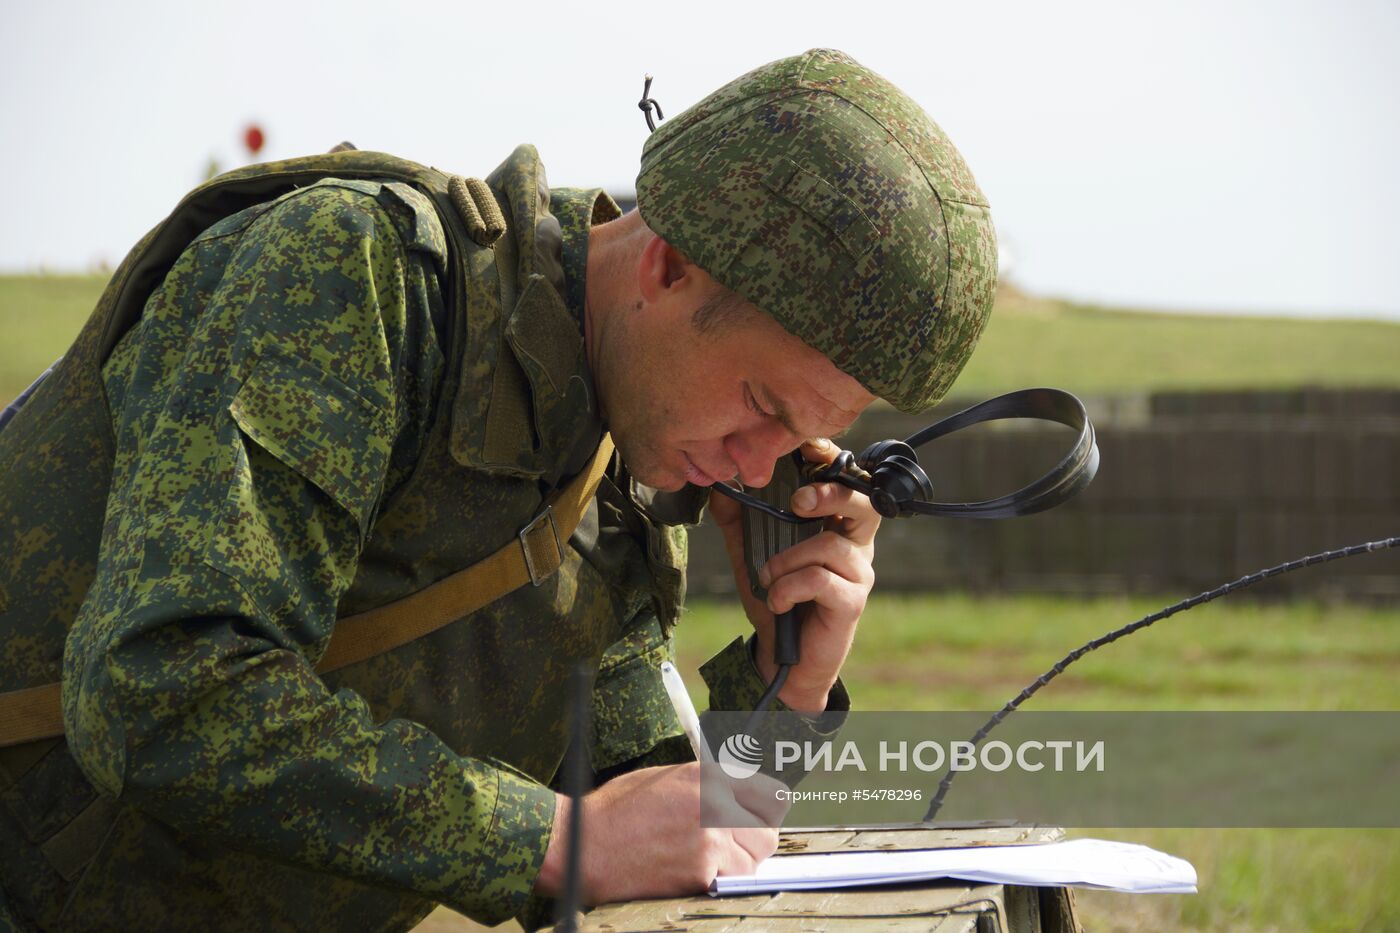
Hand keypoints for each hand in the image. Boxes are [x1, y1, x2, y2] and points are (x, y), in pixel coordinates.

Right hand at [533, 762, 779, 903]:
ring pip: (753, 861)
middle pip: (768, 832)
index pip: (771, 793)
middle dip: (754, 841)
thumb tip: (742, 797)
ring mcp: (711, 838)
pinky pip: (731, 881)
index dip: (766, 811)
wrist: (584, 844)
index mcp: (708, 775)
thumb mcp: (666, 778)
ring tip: (705, 859)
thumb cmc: (618, 811)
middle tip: (732, 846)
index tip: (757, 819)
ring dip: (737, 864)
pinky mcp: (702, 872)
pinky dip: (718, 881)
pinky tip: (690, 871)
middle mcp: (716, 803)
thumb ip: (709, 785)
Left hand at [708, 438, 880, 712]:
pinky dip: (789, 587)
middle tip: (797, 503)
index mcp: (836, 524)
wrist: (782, 658)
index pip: (848, 481)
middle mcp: (855, 544)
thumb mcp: (750, 553)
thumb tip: (720, 483)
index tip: (806, 449)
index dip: (833, 461)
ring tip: (768, 578)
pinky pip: (820, 580)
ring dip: (788, 560)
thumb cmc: (777, 599)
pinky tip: (777, 600)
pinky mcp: (852, 601)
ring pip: (831, 545)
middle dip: (830, 494)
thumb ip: (738, 518)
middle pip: (864, 502)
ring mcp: (858, 573)